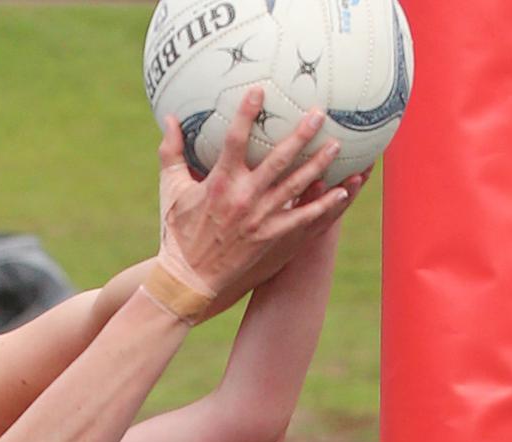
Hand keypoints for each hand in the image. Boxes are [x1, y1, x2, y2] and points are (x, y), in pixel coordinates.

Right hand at [156, 87, 353, 296]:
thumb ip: (170, 153)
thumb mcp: (169, 191)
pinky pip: (306, 217)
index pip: (236, 139)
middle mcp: (244, 197)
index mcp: (218, 182)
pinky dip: (325, 204)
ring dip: (320, 163)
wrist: (188, 281)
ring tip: (337, 145)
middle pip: (279, 158)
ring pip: (298, 184)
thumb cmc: (177, 234)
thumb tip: (168, 119)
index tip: (260, 90)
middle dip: (301, 134)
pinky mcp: (274, 238)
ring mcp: (262, 218)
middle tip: (319, 113)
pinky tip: (343, 191)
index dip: (248, 113)